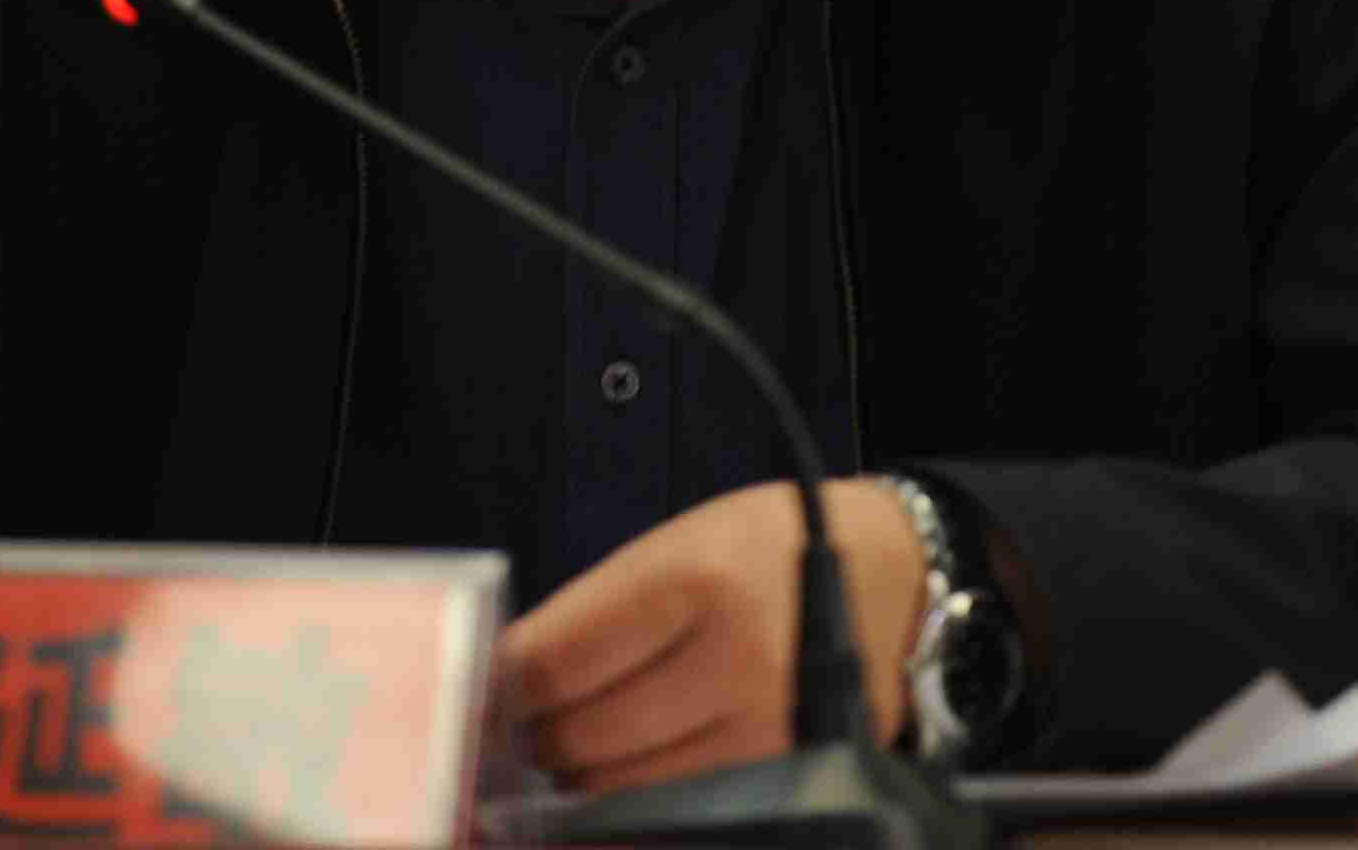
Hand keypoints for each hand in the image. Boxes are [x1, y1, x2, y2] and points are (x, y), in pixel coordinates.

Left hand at [496, 477, 926, 792]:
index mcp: (695, 580)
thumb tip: (503, 686)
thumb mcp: (673, 545)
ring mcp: (765, 731)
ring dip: (578, 776)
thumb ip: (590, 616)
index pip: (559, 660)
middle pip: (584, 736)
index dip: (501, 687)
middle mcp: (735, 661)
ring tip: (568, 747)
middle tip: (515, 728)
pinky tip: (615, 776)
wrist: (886, 575)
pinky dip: (631, 800)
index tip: (472, 698)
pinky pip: (676, 812)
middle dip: (534, 738)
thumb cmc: (762, 550)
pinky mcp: (785, 775)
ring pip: (622, 788)